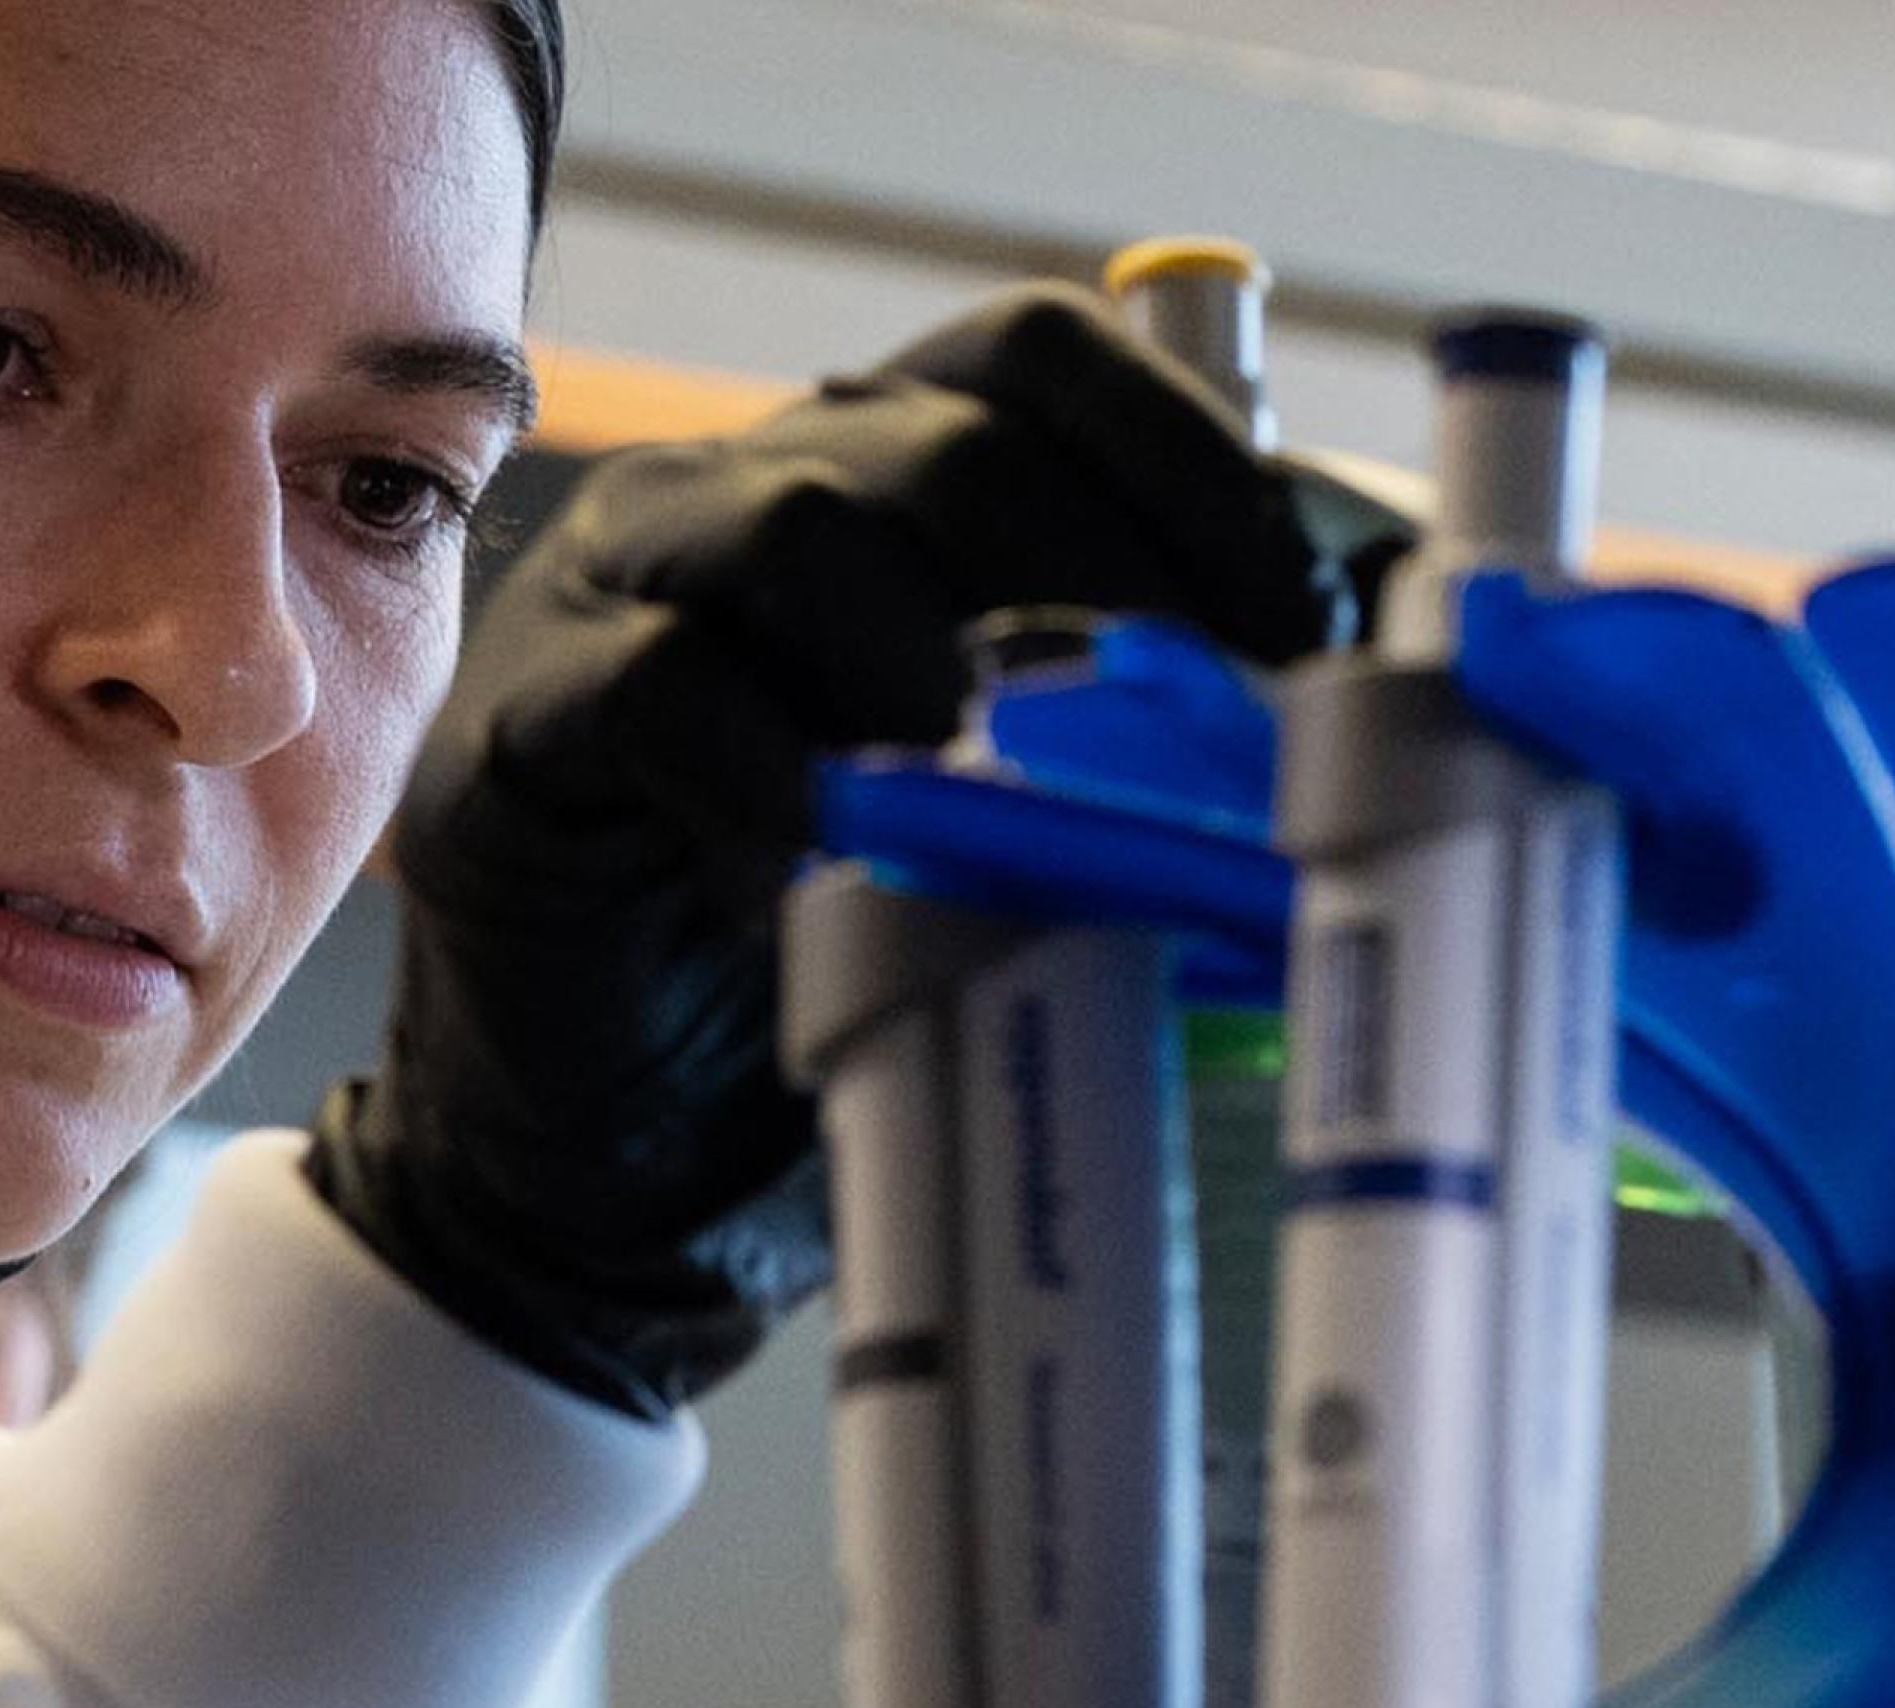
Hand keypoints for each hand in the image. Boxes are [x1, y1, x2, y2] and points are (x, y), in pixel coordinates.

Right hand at [310, 283, 1373, 1416]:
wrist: (615, 1154)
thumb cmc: (844, 967)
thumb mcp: (1017, 832)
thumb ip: (1142, 749)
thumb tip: (1371, 719)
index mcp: (886, 474)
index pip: (1043, 365)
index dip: (1188, 456)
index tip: (1308, 612)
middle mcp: (750, 493)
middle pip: (944, 439)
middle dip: (1102, 577)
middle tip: (1199, 742)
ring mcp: (620, 595)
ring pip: (795, 529)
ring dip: (939, 672)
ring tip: (1013, 807)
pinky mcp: (523, 728)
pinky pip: (656, 695)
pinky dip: (776, 789)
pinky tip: (842, 890)